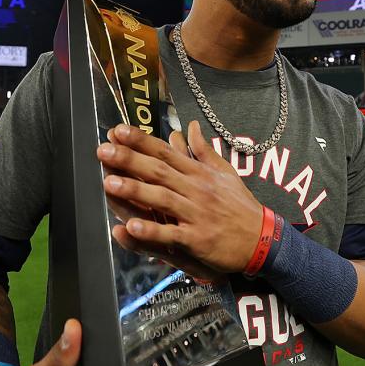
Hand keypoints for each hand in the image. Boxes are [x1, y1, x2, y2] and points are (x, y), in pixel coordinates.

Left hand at [96, 121, 263, 274]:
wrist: (262, 239)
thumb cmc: (240, 206)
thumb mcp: (226, 173)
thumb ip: (204, 150)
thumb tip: (190, 126)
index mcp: (199, 173)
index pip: (165, 152)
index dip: (141, 141)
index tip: (117, 131)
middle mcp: (196, 190)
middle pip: (158, 171)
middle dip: (129, 160)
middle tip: (102, 151)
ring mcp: (196, 214)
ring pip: (162, 199)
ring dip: (135, 191)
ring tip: (108, 184)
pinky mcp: (197, 239)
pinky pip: (171, 234)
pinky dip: (151, 230)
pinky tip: (131, 227)